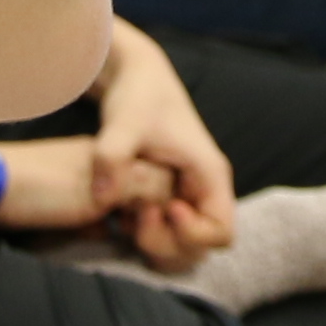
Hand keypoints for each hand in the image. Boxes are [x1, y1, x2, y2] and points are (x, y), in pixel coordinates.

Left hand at [92, 26, 236, 245]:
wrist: (133, 77)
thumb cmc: (137, 96)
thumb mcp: (122, 124)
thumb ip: (112, 158)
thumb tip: (103, 201)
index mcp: (209, 175)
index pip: (222, 233)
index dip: (192, 234)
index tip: (163, 209)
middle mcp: (203, 191)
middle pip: (201, 248)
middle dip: (168, 245)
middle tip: (137, 217)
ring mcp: (186, 196)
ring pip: (183, 246)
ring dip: (155, 244)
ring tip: (128, 217)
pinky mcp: (168, 197)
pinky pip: (166, 233)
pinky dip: (144, 235)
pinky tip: (120, 214)